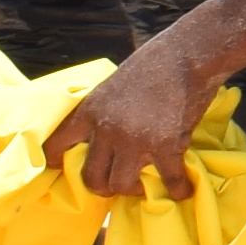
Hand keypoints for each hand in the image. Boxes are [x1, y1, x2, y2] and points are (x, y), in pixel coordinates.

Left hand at [58, 35, 218, 205]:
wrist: (188, 54)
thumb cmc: (154, 62)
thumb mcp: (114, 85)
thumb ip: (105, 113)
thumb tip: (105, 136)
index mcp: (90, 110)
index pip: (58, 144)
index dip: (57, 161)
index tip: (64, 169)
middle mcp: (107, 129)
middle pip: (91, 177)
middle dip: (102, 186)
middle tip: (115, 184)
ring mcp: (135, 140)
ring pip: (121, 185)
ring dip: (133, 189)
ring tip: (145, 185)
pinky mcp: (165, 146)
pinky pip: (169, 180)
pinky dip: (177, 189)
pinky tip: (183, 190)